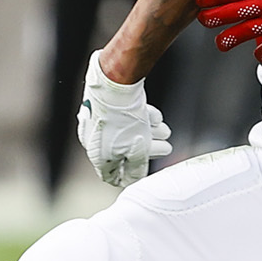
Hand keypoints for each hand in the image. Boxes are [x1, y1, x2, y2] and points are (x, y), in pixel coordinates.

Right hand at [76, 49, 171, 186]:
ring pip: (132, 132)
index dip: (128, 177)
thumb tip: (134, 177)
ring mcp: (104, 120)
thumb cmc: (121, 119)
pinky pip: (131, 116)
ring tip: (163, 130)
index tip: (141, 174)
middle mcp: (97, 138)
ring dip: (151, 132)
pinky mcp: (113, 105)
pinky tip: (154, 116)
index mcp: (97, 153)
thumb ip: (136, 166)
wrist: (116, 83)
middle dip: (149, 148)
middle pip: (127, 151)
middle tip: (164, 146)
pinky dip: (145, 118)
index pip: (111, 175)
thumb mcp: (135, 149)